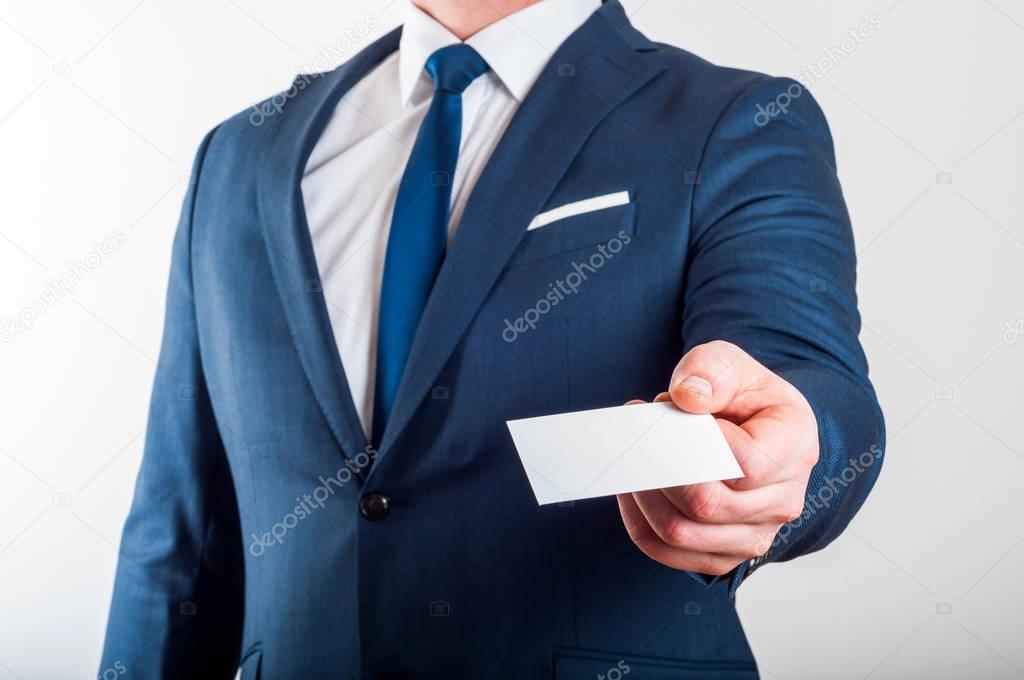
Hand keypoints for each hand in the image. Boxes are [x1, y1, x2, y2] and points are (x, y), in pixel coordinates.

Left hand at [617, 340, 818, 575]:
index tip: (670, 411)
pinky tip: (632, 487)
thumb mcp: (732, 364)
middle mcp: (782, 501)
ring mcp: (754, 535)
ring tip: (633, 456)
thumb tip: (687, 398)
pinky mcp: (724, 555)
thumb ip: (710, 370)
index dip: (697, 443)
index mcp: (794, 448)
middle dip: (657, 466)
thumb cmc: (744, 396)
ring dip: (642, 494)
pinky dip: (638, 521)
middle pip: (705, 503)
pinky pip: (668, 551)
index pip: (744, 464)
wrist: (757, 430)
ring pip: (680, 533)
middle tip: (637, 433)